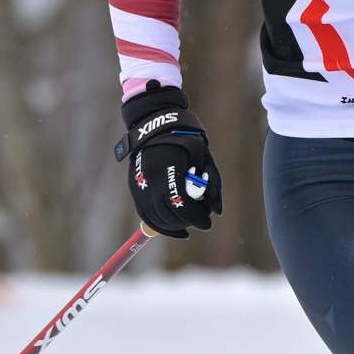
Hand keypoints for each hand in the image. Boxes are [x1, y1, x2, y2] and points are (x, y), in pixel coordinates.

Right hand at [117, 84, 222, 236]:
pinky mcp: (134, 187)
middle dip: (186, 222)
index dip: (195, 217)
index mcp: (169, 170)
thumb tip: (218, 212)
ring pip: (154, 217)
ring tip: (186, 223)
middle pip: (168, 214)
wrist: (155, 126)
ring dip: (172, 226)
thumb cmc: (185, 141)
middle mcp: (151, 179)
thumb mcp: (204, 158)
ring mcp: (140, 184)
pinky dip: (157, 224)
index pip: (181, 203)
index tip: (207, 224)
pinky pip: (144, 214)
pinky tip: (171, 227)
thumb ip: (213, 184)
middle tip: (200, 222)